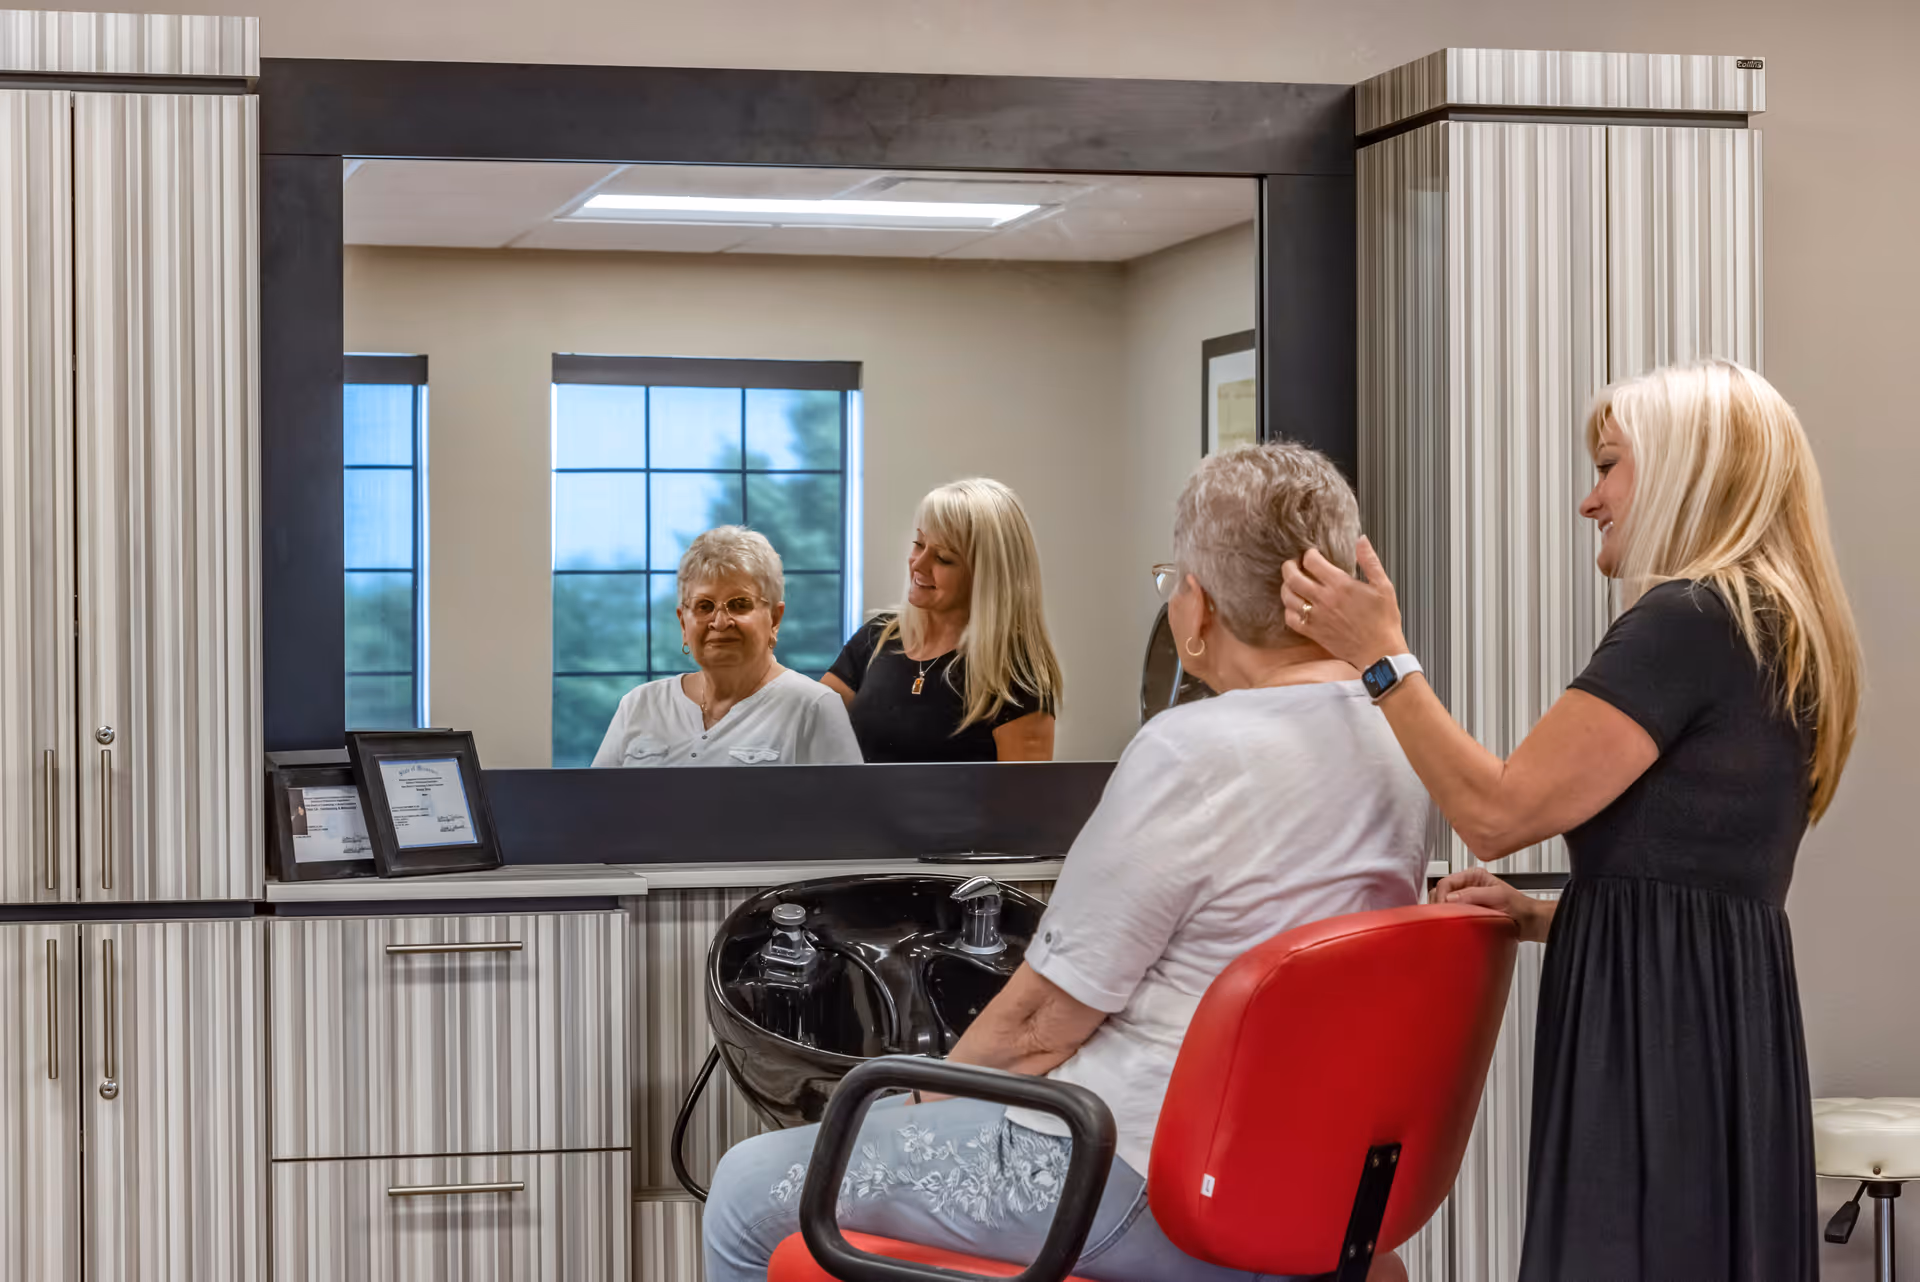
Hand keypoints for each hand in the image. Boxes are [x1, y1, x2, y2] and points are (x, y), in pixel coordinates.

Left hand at [1280, 537, 1408, 670]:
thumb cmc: (1383, 620)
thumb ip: (1370, 561)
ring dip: (1286, 586)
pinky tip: (1295, 606)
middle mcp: (1324, 599)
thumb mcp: (1383, 586)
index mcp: (1340, 585)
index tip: (1312, 555)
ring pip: (1288, 597)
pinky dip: (1288, 610)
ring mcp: (1316, 617)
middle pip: (1293, 577)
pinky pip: (1290, 619)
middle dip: (1289, 566)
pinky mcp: (1313, 632)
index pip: (1312, 561)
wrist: (1380, 651)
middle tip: (1292, 564)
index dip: (1309, 554)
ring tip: (1291, 583)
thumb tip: (1361, 539)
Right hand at [1430, 866, 1549, 943]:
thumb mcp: (1497, 896)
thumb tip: (1451, 898)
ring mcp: (1466, 900)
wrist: (1529, 923)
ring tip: (1445, 920)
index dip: (1442, 895)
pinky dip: (1448, 919)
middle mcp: (1467, 886)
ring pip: (1443, 904)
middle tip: (1440, 916)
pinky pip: (1451, 914)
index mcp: (1473, 876)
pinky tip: (1451, 925)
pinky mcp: (1467, 913)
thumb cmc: (1519, 907)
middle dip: (1438, 904)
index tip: (1442, 908)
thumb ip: (1474, 894)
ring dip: (1442, 912)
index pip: (1446, 882)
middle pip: (1441, 892)